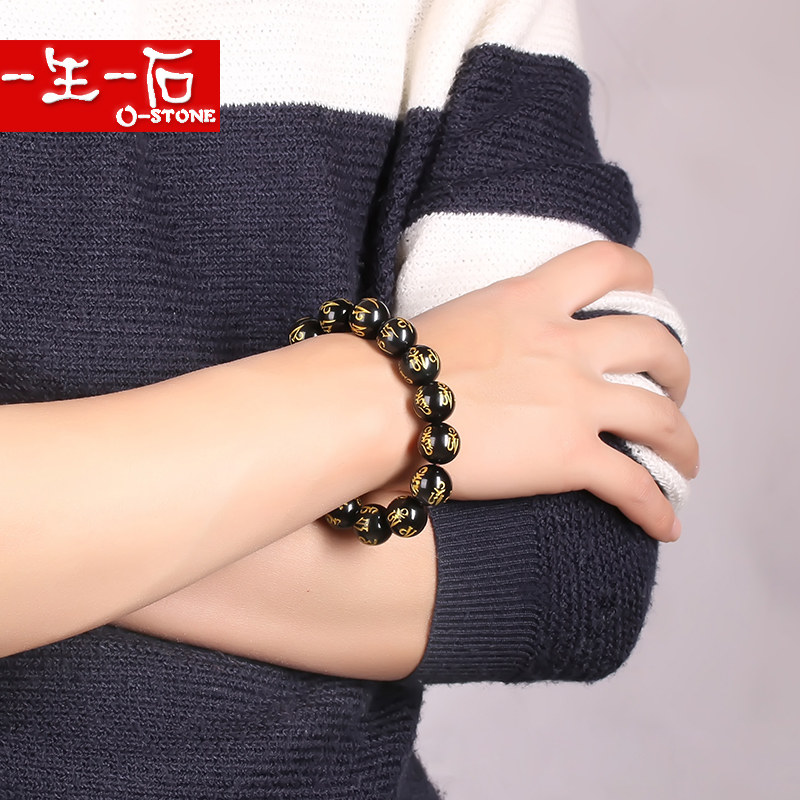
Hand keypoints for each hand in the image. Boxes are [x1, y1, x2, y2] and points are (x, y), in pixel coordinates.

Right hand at [404, 241, 698, 541]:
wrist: (374, 404)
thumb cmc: (389, 367)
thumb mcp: (450, 321)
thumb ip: (485, 328)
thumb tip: (479, 352)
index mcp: (531, 301)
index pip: (606, 264)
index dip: (639, 275)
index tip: (645, 294)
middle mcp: (563, 344)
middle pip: (655, 342)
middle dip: (675, 368)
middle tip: (669, 388)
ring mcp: (572, 401)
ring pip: (660, 416)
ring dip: (682, 442)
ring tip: (683, 460)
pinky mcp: (566, 456)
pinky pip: (633, 485)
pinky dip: (657, 508)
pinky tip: (664, 525)